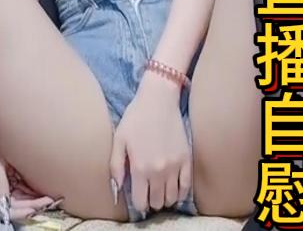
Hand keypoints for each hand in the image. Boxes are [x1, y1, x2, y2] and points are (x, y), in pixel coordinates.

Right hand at [0, 140, 60, 220]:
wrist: (1, 130)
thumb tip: (4, 203)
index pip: (5, 207)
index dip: (19, 211)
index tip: (33, 209)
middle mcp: (1, 189)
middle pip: (17, 206)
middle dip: (32, 206)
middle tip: (46, 202)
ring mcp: (10, 184)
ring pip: (24, 200)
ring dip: (36, 201)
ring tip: (49, 199)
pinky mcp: (18, 179)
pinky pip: (27, 191)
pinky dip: (36, 194)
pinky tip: (45, 193)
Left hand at [109, 73, 191, 214]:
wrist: (158, 99)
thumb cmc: (136, 117)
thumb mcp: (119, 139)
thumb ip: (116, 166)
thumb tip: (117, 188)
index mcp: (140, 168)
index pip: (141, 203)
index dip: (139, 203)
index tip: (138, 197)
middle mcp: (158, 171)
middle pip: (157, 202)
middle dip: (151, 201)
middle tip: (149, 191)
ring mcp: (175, 166)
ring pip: (172, 198)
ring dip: (165, 197)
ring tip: (160, 189)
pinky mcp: (186, 159)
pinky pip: (187, 187)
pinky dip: (181, 192)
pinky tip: (174, 187)